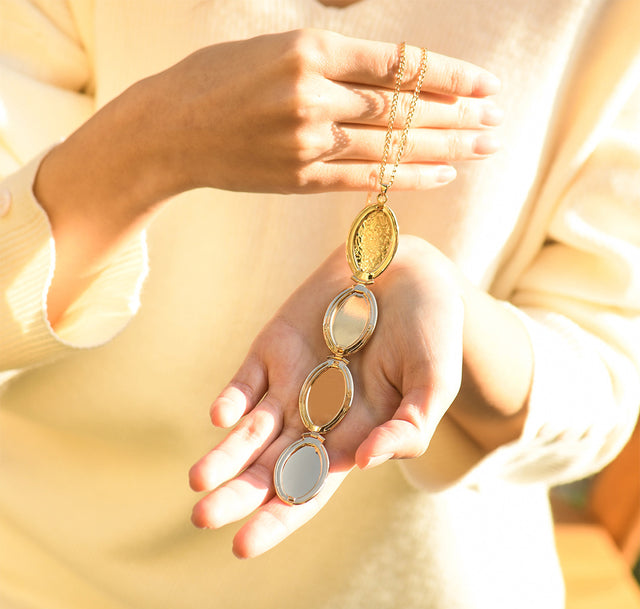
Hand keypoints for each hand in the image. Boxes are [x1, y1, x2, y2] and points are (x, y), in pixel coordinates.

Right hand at [150, 28, 501, 194]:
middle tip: (498, 124)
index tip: (486, 86)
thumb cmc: (217, 80)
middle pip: (406, 109)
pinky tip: (442, 176)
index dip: (450, 77)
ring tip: (483, 150)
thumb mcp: (275, 45)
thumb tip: (394, 75)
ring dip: (444, 150)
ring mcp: (307, 142)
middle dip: (460, 117)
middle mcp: (314, 96)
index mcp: (310, 49)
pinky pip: (365, 179)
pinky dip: (407, 178)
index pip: (401, 64)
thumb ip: (333, 59)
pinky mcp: (301, 178)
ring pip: (392, 147)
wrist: (169, 131)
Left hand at [189, 236, 464, 556]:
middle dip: (239, 494)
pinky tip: (220, 418)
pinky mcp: (273, 348)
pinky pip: (246, 380)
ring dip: (224, 455)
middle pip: (271, 466)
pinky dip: (232, 399)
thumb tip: (365, 463)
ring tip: (198, 480)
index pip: (311, 487)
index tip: (242, 545)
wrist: (404, 269)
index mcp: (356, 434)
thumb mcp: (434, 380)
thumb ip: (410, 426)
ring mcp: (292, 382)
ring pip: (250, 430)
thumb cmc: (430, 328)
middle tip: (203, 518)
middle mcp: (318, 416)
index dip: (278, 516)